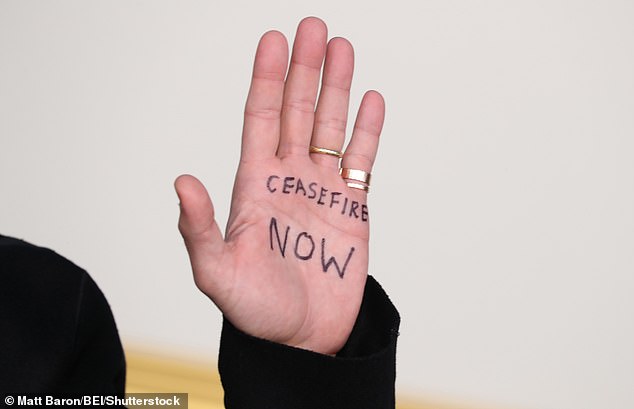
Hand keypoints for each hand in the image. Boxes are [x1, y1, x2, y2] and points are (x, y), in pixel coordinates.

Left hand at [175, 17, 384, 354]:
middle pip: (297, 111)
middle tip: (313, 27)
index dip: (267, 79)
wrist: (303, 338)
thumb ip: (200, 228)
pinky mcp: (352, 208)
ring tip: (342, 48)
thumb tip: (182, 181)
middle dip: (305, 69)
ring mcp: (321, 190)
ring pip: (329, 127)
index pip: (261, 118)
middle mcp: (287, 178)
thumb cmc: (257, 311)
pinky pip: (360, 160)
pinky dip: (367, 131)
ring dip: (336, 89)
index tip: (274, 40)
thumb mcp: (217, 274)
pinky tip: (370, 102)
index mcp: (254, 185)